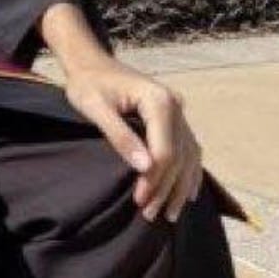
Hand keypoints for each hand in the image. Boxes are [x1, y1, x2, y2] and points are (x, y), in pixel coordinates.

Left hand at [62, 58, 202, 223]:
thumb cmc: (88, 84)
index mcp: (158, 100)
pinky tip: (187, 193)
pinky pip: (189, 149)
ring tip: (168, 214)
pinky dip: (190, 172)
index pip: (165, 150)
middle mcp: (175, 105)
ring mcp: (177, 110)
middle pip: (179, 156)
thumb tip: (145, 167)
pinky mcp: (174, 116)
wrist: (90, 62)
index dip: (155, 180)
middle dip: (166, 189)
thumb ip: (119, 135)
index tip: (140, 202)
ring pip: (189, 156)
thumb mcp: (95, 108)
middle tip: (150, 215)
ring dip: (179, 186)